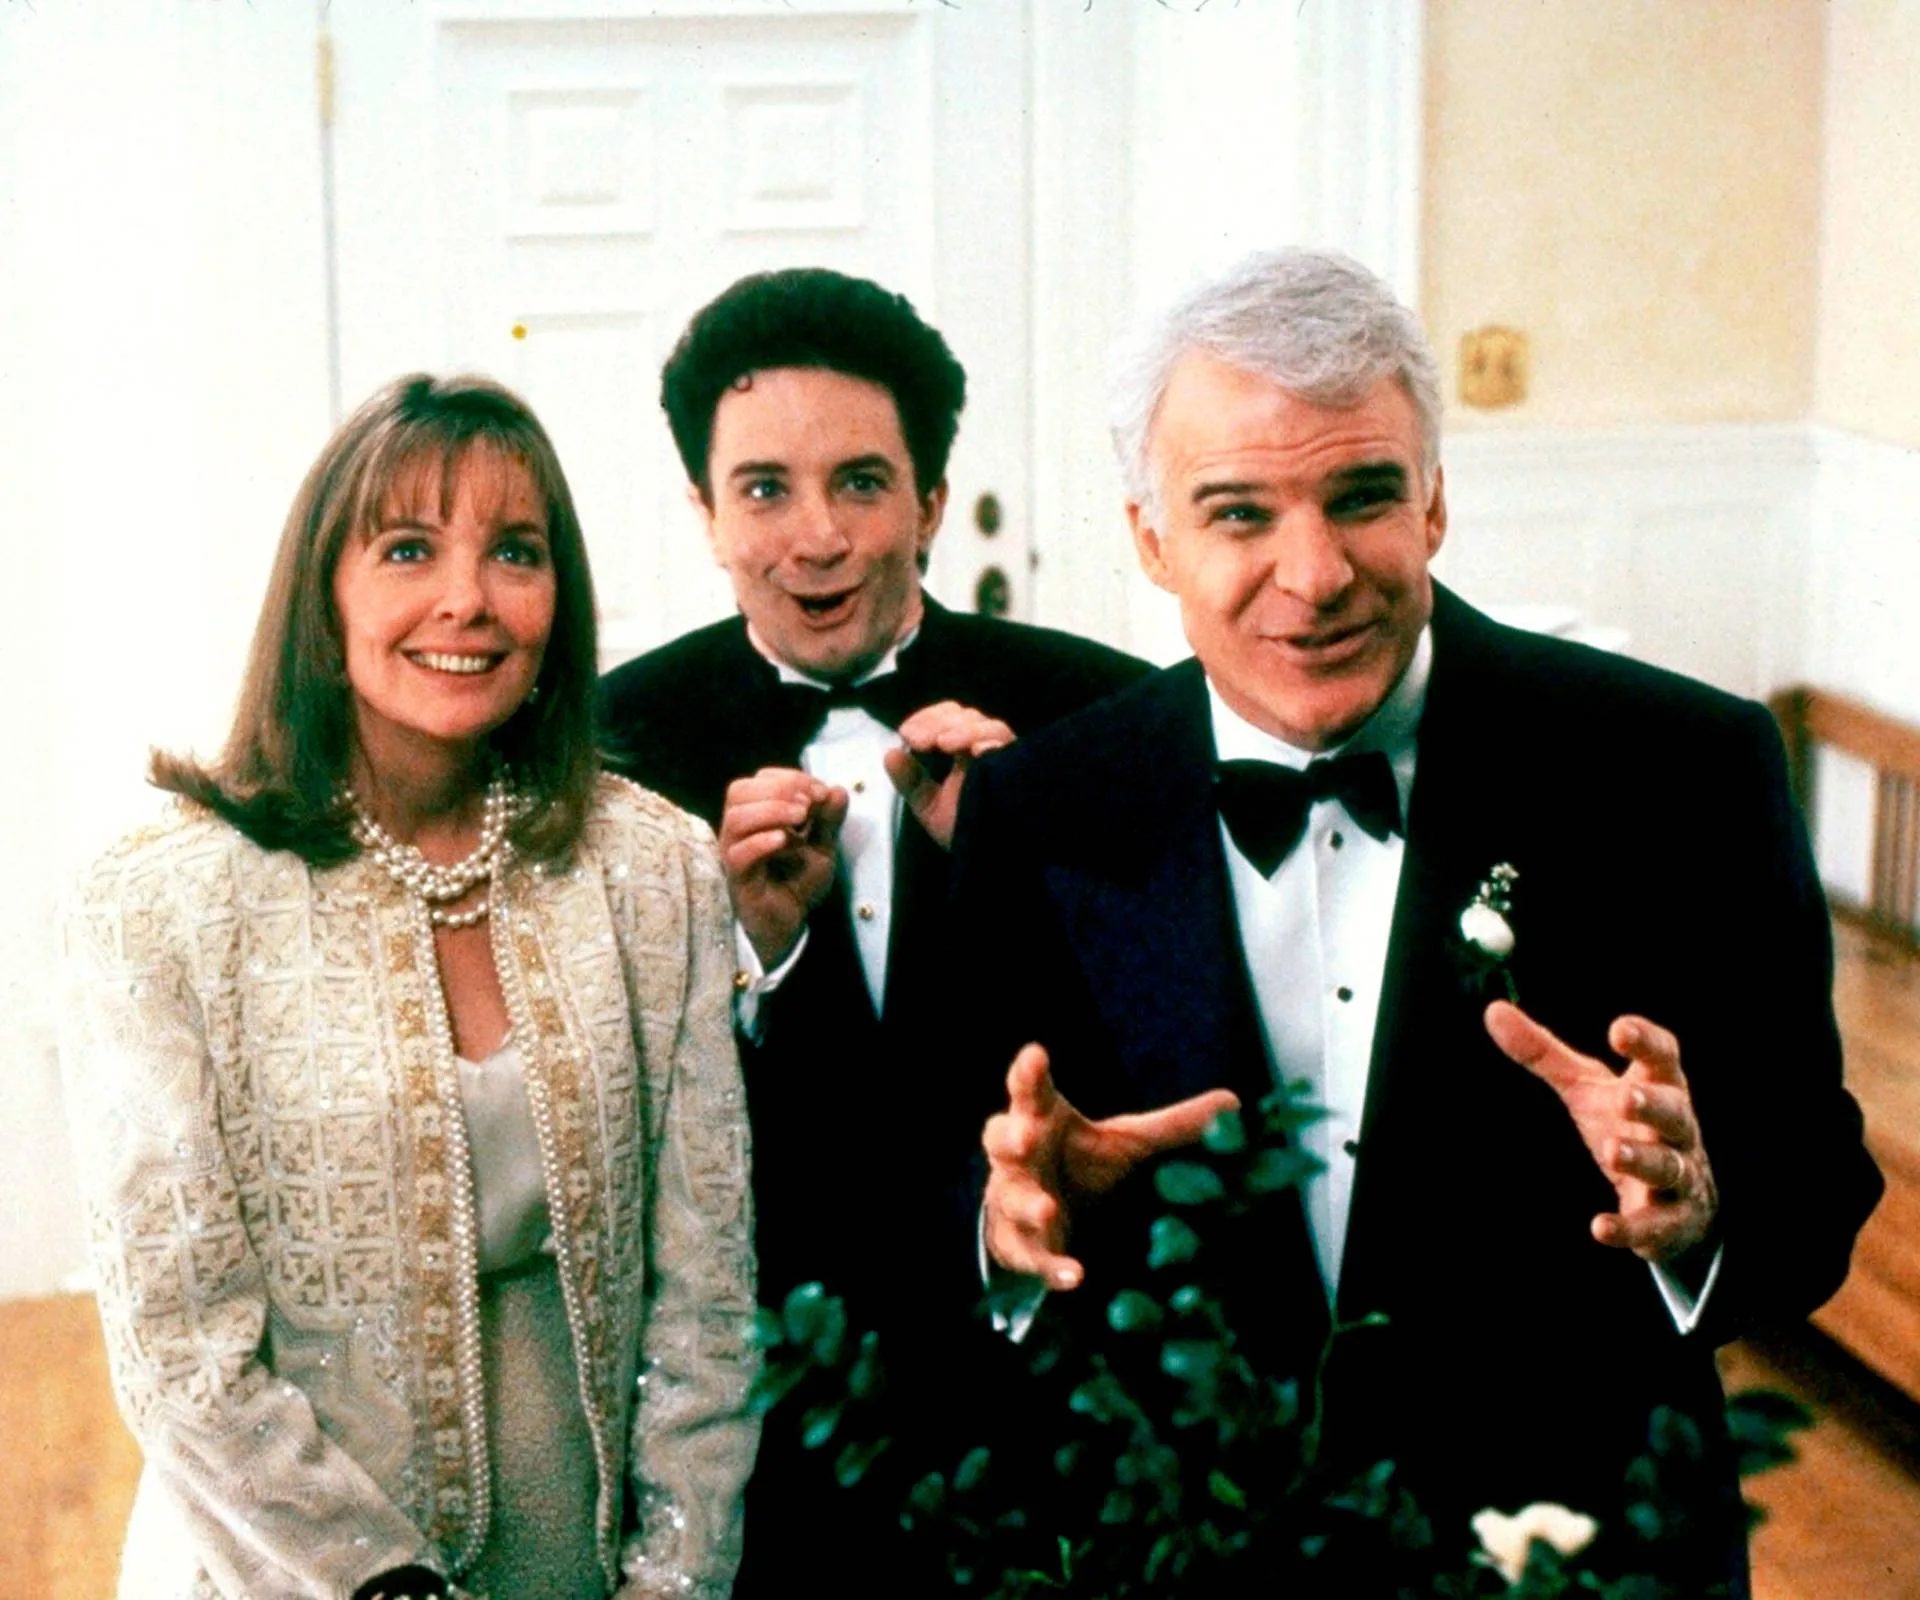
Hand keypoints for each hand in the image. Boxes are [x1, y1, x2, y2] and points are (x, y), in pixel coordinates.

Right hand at [718, 767, 849, 967]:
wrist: (789, 924)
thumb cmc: (797, 882)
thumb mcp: (822, 846)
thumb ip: (829, 819)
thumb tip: (837, 790)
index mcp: (756, 815)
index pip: (761, 779)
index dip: (791, 778)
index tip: (821, 793)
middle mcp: (739, 830)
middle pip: (739, 791)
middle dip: (778, 789)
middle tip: (809, 804)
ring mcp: (734, 853)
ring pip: (736, 819)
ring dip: (771, 811)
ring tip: (801, 819)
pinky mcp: (737, 879)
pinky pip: (738, 855)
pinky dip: (761, 842)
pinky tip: (785, 841)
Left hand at [884, 700, 1014, 849]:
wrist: (993, 860)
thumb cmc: (967, 831)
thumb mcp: (930, 807)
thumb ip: (910, 782)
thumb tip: (890, 754)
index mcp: (965, 751)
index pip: (949, 718)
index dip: (928, 718)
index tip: (906, 733)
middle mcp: (988, 749)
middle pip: (969, 716)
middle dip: (940, 722)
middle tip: (919, 740)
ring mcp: (1006, 758)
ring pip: (991, 727)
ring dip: (964, 730)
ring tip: (943, 744)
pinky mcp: (1020, 770)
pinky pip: (1011, 749)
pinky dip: (992, 744)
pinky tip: (977, 752)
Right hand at [982, 1043, 1240, 1289]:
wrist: (1043, 1216)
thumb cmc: (1079, 1162)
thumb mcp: (1126, 1142)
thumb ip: (1172, 1127)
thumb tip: (1234, 1103)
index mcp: (1041, 1118)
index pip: (1030, 1090)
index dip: (1029, 1072)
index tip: (1036, 1054)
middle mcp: (1019, 1155)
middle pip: (1001, 1137)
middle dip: (1011, 1137)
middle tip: (1026, 1138)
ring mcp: (1013, 1199)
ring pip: (1011, 1199)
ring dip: (1028, 1204)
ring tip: (1048, 1209)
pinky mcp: (1019, 1245)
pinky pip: (1031, 1256)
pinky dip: (1051, 1266)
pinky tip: (1074, 1275)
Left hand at [1484, 1002, 1718, 1264]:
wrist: (1682, 1199)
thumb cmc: (1627, 1126)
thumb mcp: (1586, 1089)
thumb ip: (1543, 1053)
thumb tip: (1492, 1010)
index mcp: (1659, 1087)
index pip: (1663, 1057)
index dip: (1647, 1042)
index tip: (1620, 1030)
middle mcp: (1676, 1129)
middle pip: (1674, 1112)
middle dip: (1652, 1105)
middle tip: (1624, 1098)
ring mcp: (1679, 1176)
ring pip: (1668, 1166)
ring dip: (1642, 1160)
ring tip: (1612, 1152)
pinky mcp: (1672, 1222)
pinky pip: (1655, 1226)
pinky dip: (1631, 1228)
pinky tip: (1601, 1228)